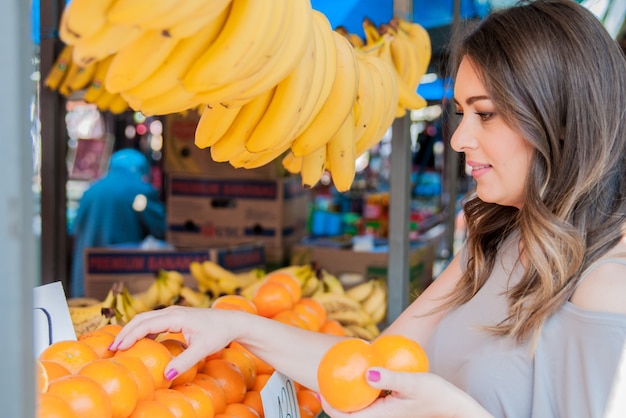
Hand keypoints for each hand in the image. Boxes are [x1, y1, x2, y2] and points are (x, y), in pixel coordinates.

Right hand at [109, 305, 247, 378]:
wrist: (232, 321)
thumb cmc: (219, 333)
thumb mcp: (202, 349)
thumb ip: (184, 362)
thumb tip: (165, 375)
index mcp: (177, 317)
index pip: (147, 325)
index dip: (130, 336)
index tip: (117, 348)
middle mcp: (173, 311)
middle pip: (142, 318)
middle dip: (125, 332)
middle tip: (111, 348)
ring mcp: (174, 312)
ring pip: (147, 318)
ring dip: (132, 329)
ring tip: (120, 345)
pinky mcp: (177, 316)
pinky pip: (154, 321)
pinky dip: (143, 329)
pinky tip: (139, 342)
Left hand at [320, 367, 492, 417]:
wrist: (453, 406)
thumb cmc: (437, 394)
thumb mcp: (413, 383)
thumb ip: (389, 378)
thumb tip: (366, 373)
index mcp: (379, 416)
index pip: (344, 415)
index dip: (328, 404)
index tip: (318, 387)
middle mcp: (379, 417)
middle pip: (348, 411)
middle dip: (333, 396)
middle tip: (322, 375)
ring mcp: (384, 413)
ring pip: (358, 405)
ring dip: (346, 391)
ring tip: (336, 371)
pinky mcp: (390, 406)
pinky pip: (369, 399)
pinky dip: (360, 388)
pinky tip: (360, 371)